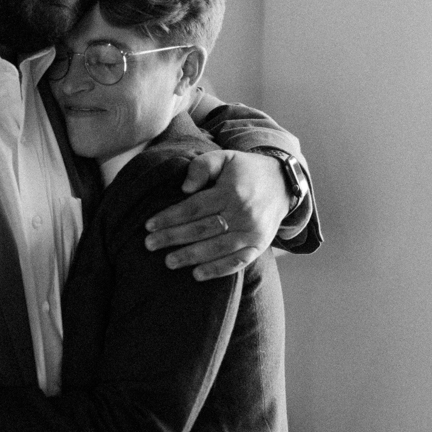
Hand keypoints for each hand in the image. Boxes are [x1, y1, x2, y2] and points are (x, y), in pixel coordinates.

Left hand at [143, 149, 289, 280]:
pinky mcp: (259, 245)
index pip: (194, 208)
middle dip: (173, 238)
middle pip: (202, 229)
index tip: (149, 225)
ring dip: (191, 257)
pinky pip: (237, 262)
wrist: (283, 183)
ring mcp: (252, 232)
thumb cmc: (245, 170)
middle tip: (149, 245)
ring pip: (217, 248)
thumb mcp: (225, 157)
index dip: (170, 217)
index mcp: (231, 191)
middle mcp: (243, 213)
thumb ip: (202, 167)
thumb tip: (184, 189)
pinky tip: (197, 274)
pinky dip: (217, 270)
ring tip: (168, 262)